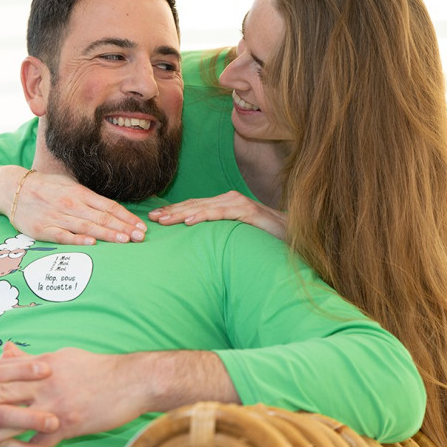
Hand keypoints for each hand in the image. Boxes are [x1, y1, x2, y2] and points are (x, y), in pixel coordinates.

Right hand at [0, 166, 147, 244]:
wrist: (11, 188)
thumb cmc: (44, 188)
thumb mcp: (68, 185)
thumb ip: (88, 197)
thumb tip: (111, 209)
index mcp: (79, 193)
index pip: (109, 206)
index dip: (127, 217)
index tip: (141, 226)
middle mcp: (71, 203)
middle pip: (102, 217)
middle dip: (124, 227)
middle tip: (141, 237)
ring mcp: (57, 216)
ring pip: (87, 226)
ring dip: (108, 234)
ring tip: (125, 240)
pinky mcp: (42, 228)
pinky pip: (62, 235)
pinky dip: (77, 239)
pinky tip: (91, 243)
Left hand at [0, 344, 145, 446]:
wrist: (132, 381)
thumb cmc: (98, 368)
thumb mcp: (64, 356)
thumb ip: (33, 358)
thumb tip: (8, 351)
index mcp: (42, 365)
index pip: (3, 369)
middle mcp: (45, 383)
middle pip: (3, 392)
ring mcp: (56, 405)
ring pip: (18, 420)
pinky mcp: (71, 425)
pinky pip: (43, 442)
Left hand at [148, 191, 287, 239]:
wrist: (295, 236)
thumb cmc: (264, 239)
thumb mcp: (236, 236)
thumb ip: (220, 234)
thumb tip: (199, 246)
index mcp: (224, 204)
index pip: (193, 207)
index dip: (173, 211)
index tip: (154, 218)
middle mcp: (229, 200)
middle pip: (193, 205)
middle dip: (171, 211)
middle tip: (151, 218)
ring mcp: (239, 204)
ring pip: (203, 208)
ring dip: (181, 213)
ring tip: (163, 220)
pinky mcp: (248, 212)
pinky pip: (222, 214)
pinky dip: (204, 216)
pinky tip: (189, 222)